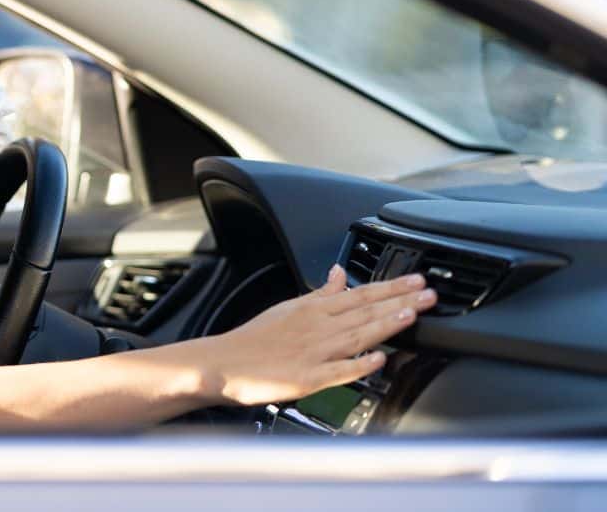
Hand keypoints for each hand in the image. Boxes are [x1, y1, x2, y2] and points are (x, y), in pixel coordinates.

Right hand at [202, 264, 435, 405]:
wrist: (224, 363)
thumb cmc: (255, 338)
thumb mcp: (288, 307)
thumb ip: (320, 293)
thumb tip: (340, 272)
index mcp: (313, 310)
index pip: (359, 295)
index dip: (391, 288)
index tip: (417, 281)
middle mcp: (316, 328)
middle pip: (364, 313)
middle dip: (399, 302)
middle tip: (429, 294)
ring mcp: (312, 353)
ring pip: (355, 336)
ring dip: (384, 325)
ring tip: (410, 316)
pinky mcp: (305, 379)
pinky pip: (335, 372)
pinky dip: (357, 365)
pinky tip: (377, 360)